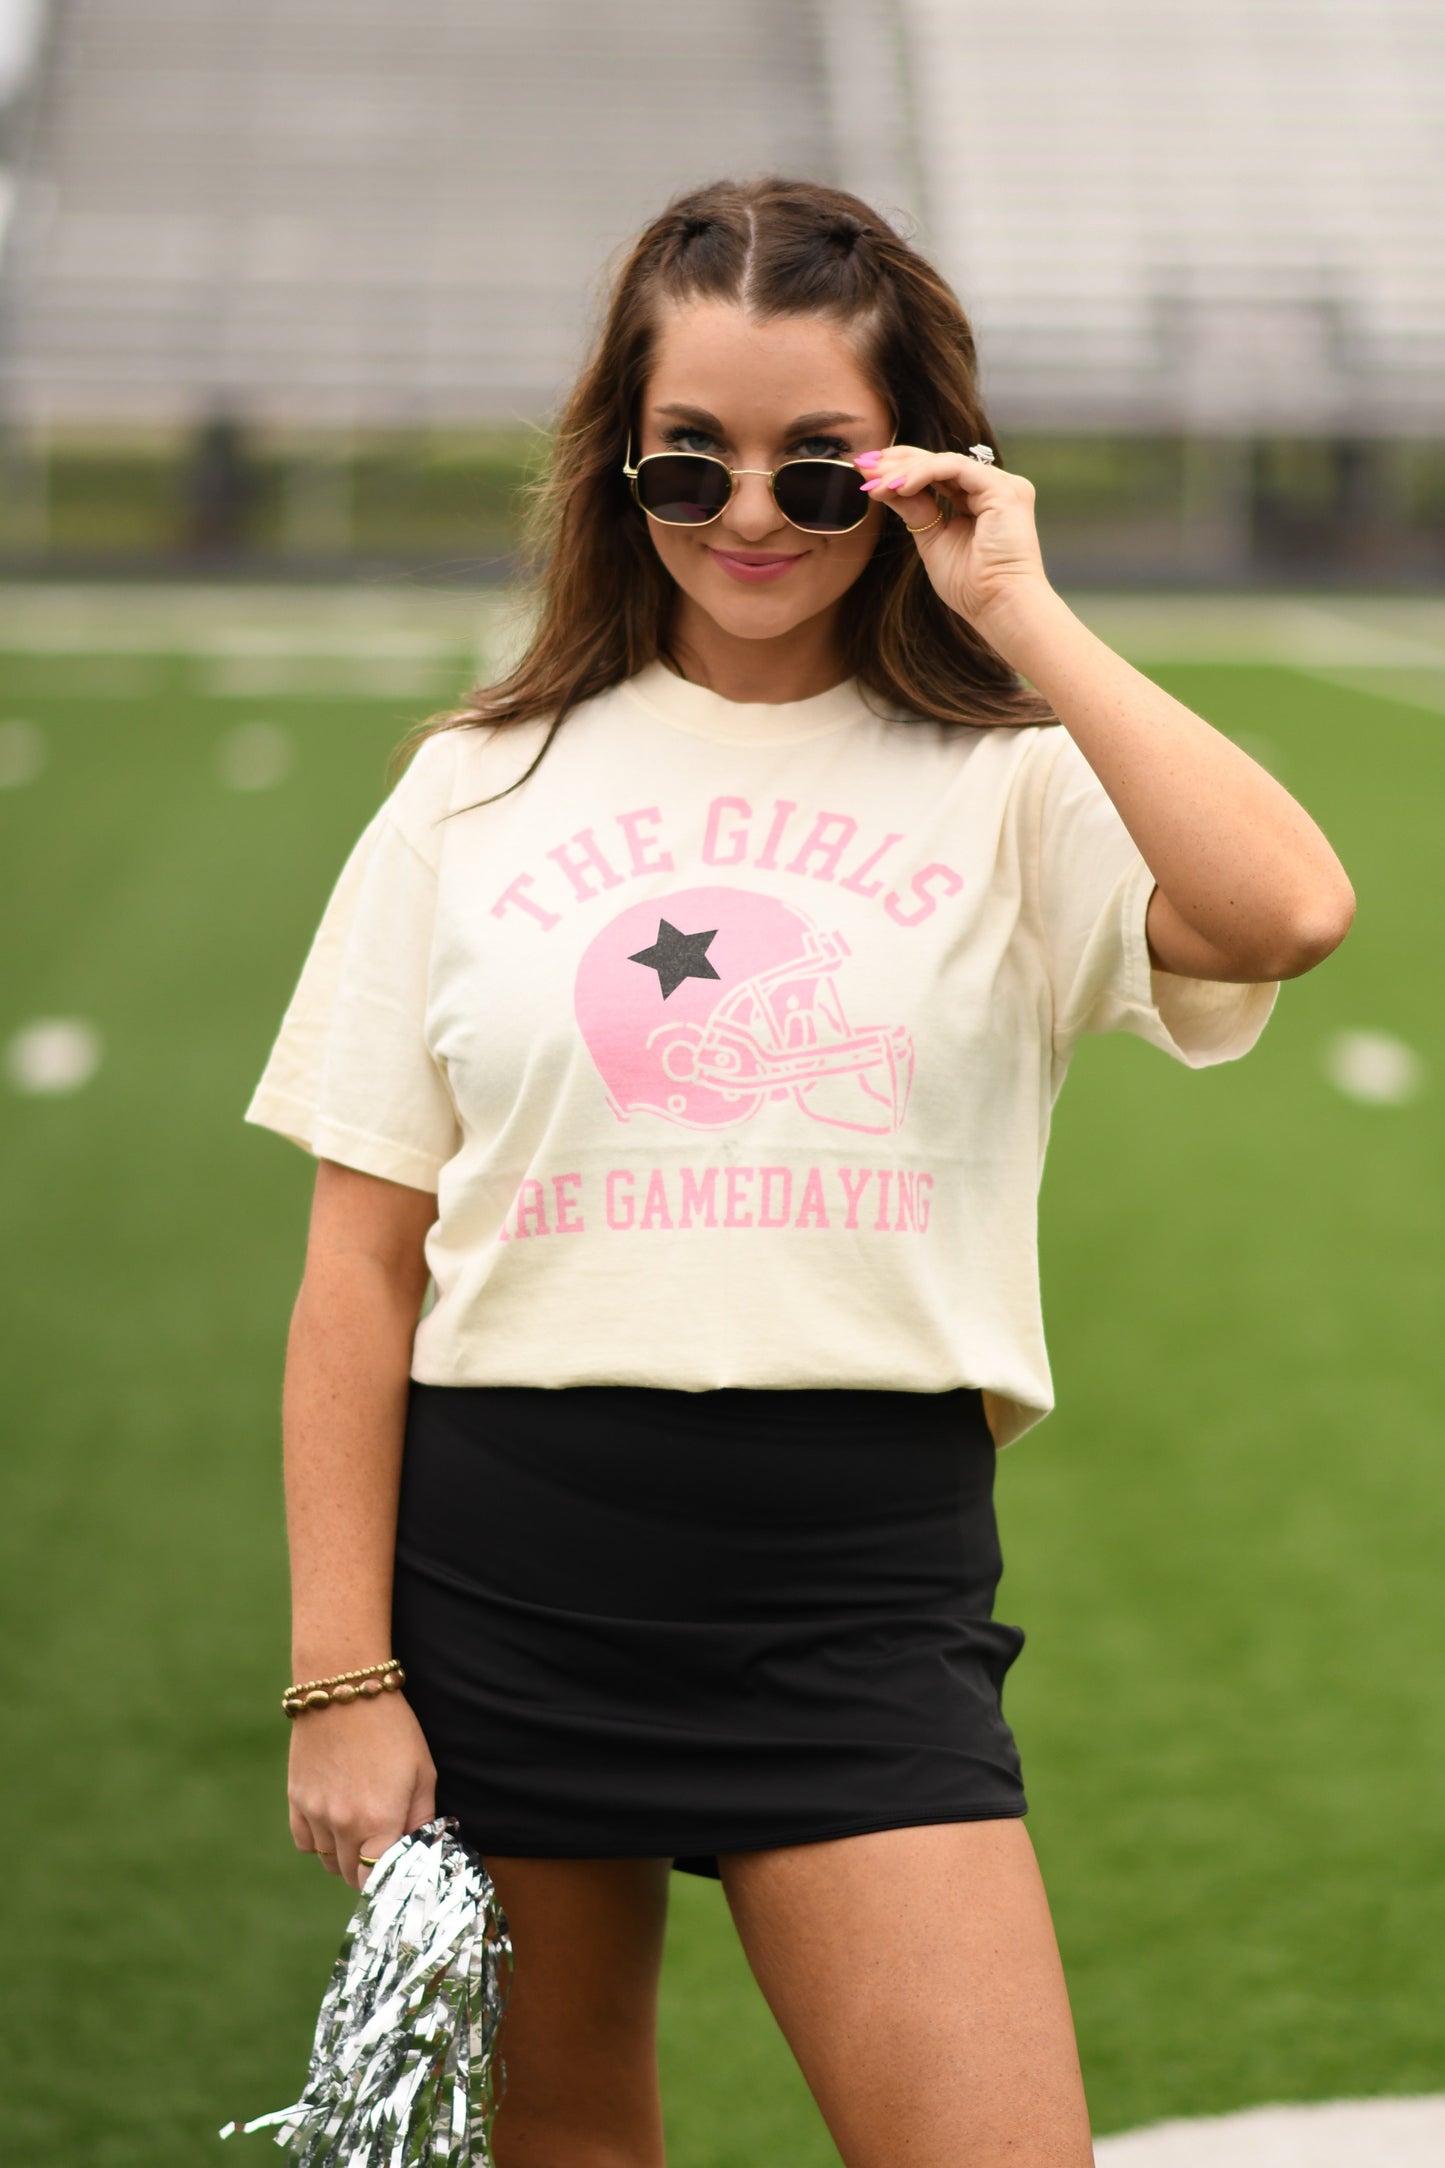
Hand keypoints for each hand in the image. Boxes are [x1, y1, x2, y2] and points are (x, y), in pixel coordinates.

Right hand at [288, 1691, 436, 1891]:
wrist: (344, 1690)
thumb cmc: (393, 1728)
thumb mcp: (422, 1771)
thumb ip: (422, 1818)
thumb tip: (420, 1851)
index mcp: (378, 1820)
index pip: (378, 1880)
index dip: (389, 1882)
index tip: (398, 1874)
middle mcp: (342, 1824)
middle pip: (353, 1875)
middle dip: (371, 1869)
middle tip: (386, 1850)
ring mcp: (315, 1813)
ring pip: (328, 1861)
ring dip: (346, 1856)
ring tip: (362, 1832)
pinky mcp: (296, 1799)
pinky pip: (305, 1842)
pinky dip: (320, 1842)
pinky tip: (335, 1823)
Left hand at [856, 445, 1053, 638]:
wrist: (998, 605)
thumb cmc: (971, 586)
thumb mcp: (932, 540)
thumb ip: (914, 511)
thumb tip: (885, 487)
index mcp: (979, 500)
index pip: (937, 473)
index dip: (902, 469)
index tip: (868, 474)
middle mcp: (992, 488)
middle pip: (939, 463)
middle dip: (898, 461)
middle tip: (864, 466)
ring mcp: (1002, 486)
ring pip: (945, 462)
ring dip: (906, 470)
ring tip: (877, 483)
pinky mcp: (1004, 489)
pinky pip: (956, 468)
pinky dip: (925, 473)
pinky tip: (900, 486)